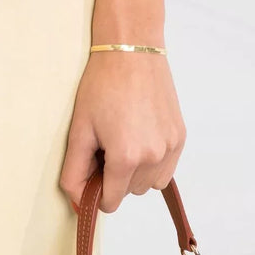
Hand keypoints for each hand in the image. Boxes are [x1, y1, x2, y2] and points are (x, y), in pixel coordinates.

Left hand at [59, 51, 186, 212]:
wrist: (133, 49)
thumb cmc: (103, 86)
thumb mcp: (79, 131)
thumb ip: (74, 173)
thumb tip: (79, 204)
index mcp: (125, 158)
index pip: (110, 202)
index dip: (97, 192)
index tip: (93, 170)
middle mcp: (153, 157)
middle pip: (129, 193)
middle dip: (115, 178)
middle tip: (107, 146)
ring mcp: (170, 149)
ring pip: (148, 185)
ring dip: (135, 174)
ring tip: (125, 141)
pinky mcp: (180, 139)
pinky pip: (165, 171)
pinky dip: (152, 165)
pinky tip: (141, 140)